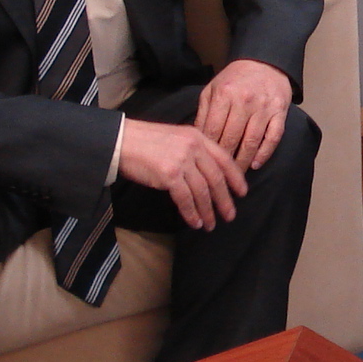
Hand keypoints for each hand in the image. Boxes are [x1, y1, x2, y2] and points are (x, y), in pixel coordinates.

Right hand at [116, 119, 247, 229]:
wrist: (120, 141)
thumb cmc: (146, 142)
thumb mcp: (176, 138)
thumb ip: (194, 151)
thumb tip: (208, 175)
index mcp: (197, 136)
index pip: (224, 159)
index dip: (235, 178)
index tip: (242, 193)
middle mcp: (193, 147)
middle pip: (216, 178)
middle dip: (225, 200)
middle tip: (230, 215)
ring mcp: (181, 160)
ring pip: (202, 191)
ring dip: (208, 211)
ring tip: (211, 224)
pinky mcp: (169, 174)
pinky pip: (185, 198)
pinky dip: (192, 213)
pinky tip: (195, 222)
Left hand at [194, 58, 291, 169]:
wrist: (265, 63)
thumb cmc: (235, 79)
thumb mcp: (212, 89)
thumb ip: (204, 112)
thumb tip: (197, 139)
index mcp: (224, 94)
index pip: (213, 130)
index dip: (208, 149)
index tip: (204, 163)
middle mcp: (244, 101)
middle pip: (231, 139)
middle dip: (224, 160)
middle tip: (218, 176)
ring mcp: (264, 107)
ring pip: (251, 141)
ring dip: (242, 161)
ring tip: (235, 175)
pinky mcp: (280, 112)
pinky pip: (273, 137)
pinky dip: (264, 153)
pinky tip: (255, 164)